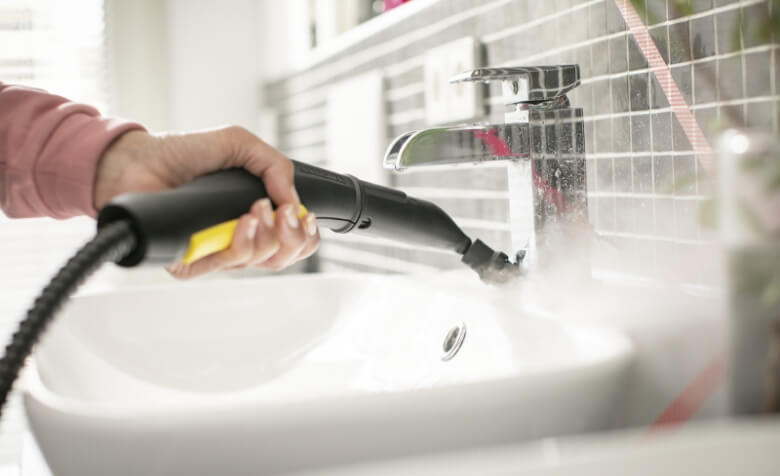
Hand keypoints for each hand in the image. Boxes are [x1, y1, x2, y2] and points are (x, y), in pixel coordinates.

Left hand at [94, 126, 318, 278]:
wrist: (135, 160)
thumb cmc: (181, 153)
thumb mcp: (239, 144)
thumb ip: (274, 165)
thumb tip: (294, 200)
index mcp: (254, 216)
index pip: (293, 240)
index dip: (306, 234)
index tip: (302, 214)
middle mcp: (237, 238)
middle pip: (282, 258)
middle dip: (292, 237)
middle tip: (283, 213)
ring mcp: (215, 252)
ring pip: (258, 261)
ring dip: (267, 235)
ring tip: (257, 209)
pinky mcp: (191, 263)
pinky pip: (225, 265)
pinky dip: (241, 243)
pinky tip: (242, 223)